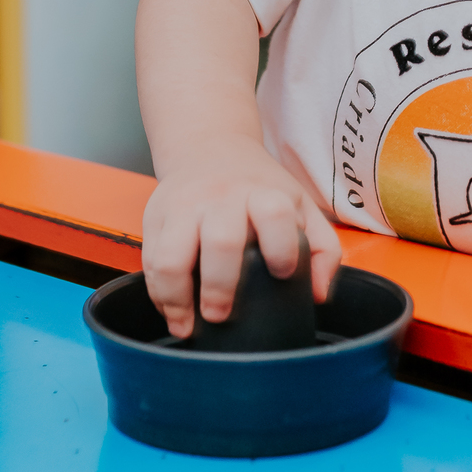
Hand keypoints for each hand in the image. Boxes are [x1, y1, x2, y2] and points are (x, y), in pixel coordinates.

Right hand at [140, 135, 342, 338]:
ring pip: (170, 256)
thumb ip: (321, 248)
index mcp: (263, 193)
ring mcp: (183, 207)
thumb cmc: (258, 186)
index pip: (275, 215)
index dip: (282, 247)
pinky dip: (158, 294)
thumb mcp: (299, 204)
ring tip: (186, 325)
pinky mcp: (155, 217)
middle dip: (220, 285)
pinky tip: (172, 312)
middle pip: (220, 240)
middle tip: (221, 315)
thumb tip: (319, 295)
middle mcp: (221, 197)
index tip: (283, 274)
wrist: (209, 146)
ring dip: (176, 297)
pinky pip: (150, 261)